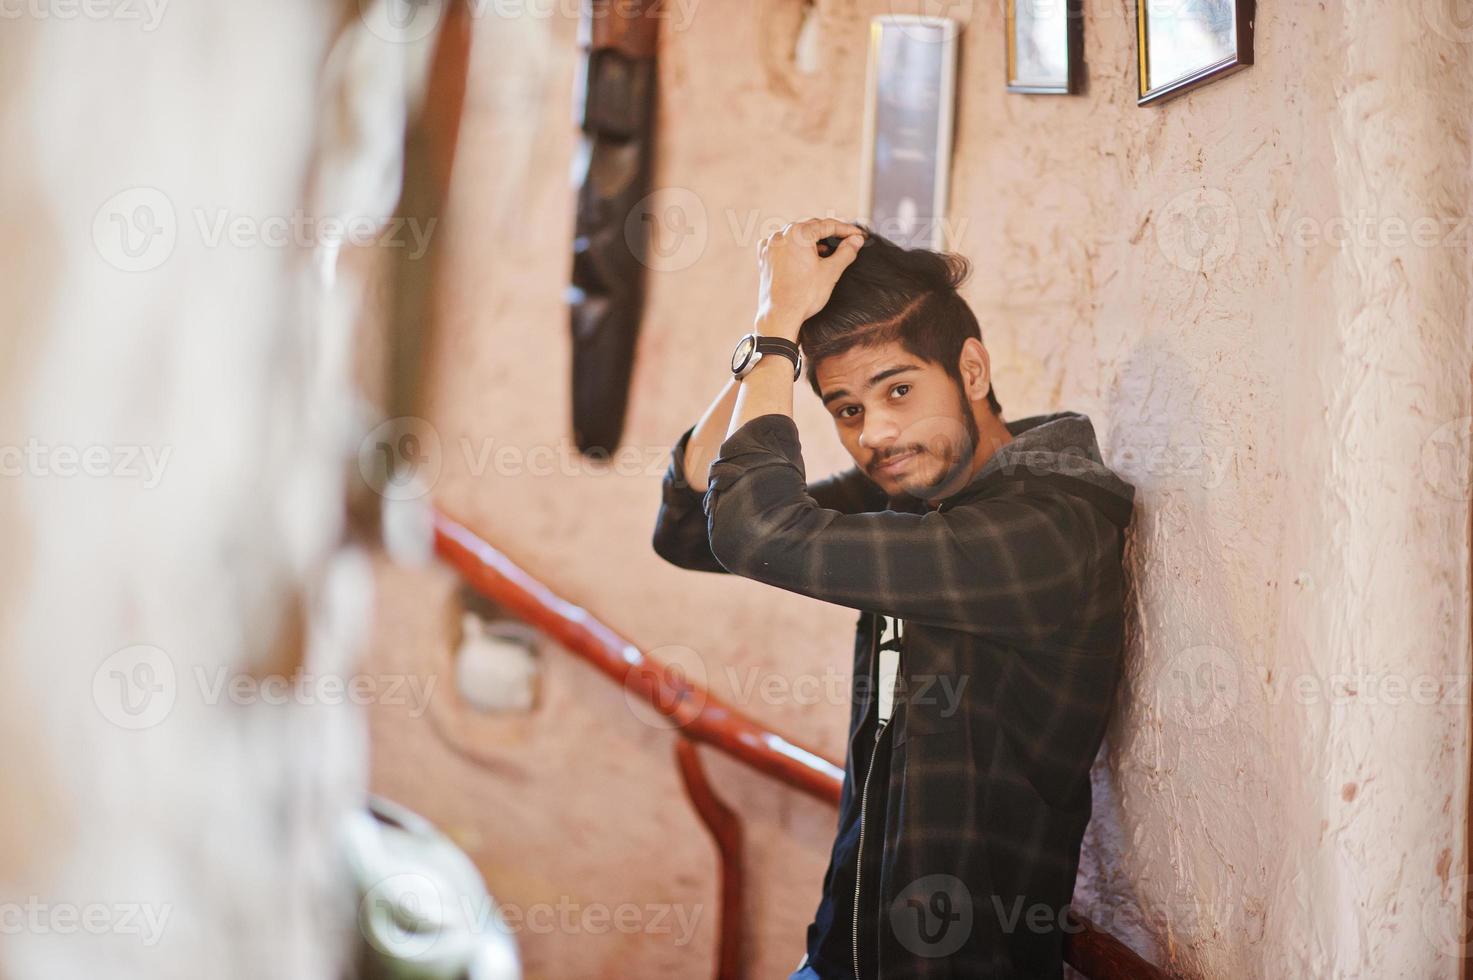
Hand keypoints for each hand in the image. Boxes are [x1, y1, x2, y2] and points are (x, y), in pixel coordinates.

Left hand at [754, 218, 866, 339]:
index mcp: (797, 234)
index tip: (859, 235)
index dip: (846, 229)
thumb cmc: (804, 296)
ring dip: (812, 240)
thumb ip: (846, 252)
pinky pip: (783, 246)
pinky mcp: (765, 258)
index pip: (827, 225)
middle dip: (829, 233)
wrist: (780, 317)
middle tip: (847, 240)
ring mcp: (770, 247)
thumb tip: (856, 240)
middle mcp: (780, 236)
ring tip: (827, 250)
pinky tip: (805, 257)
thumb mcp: (831, 272)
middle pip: (811, 227)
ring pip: (796, 236)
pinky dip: (795, 248)